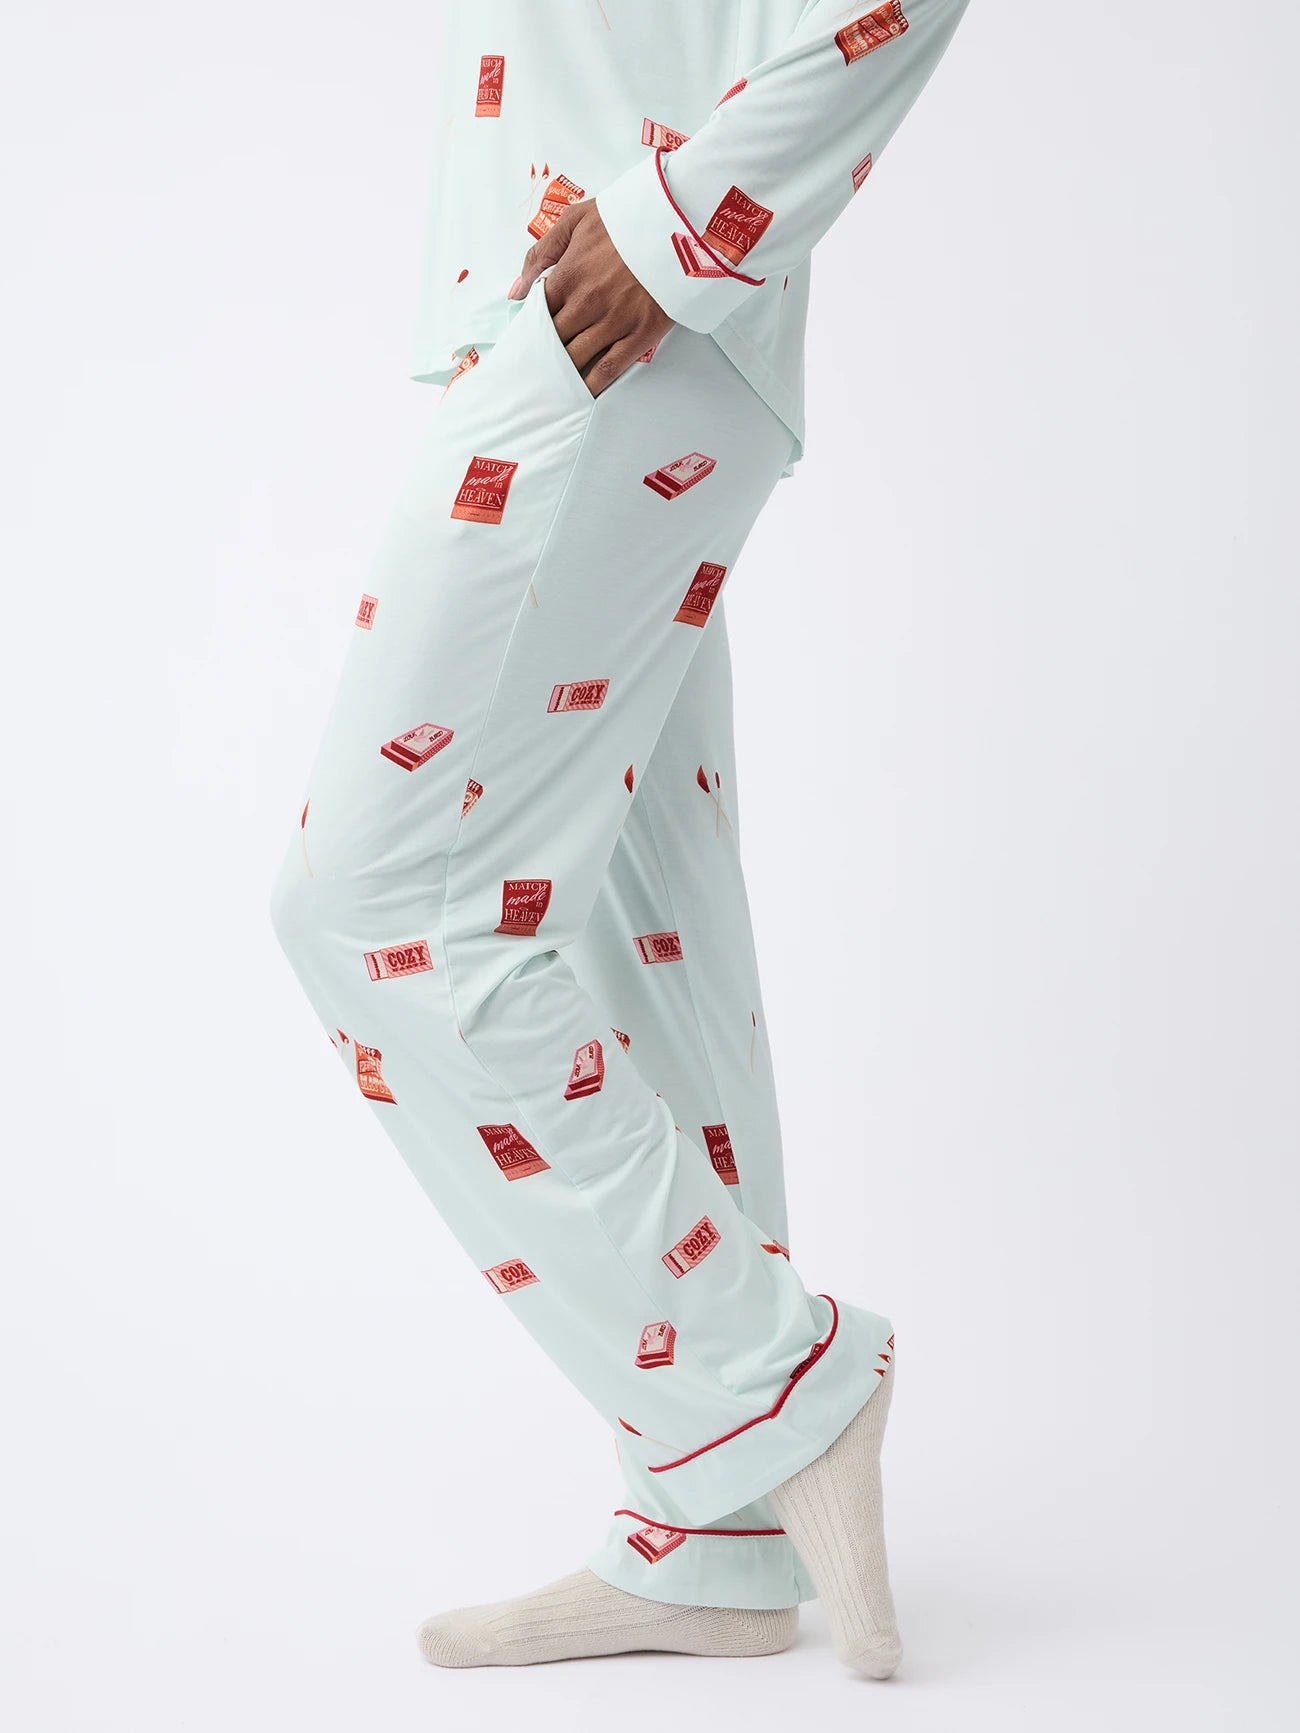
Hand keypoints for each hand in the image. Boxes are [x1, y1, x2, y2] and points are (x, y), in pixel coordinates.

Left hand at [508, 198, 674, 397]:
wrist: (680, 223)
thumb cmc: (629, 218)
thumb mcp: (576, 220)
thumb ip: (541, 254)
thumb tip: (515, 291)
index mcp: (569, 275)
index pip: (537, 313)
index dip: (530, 327)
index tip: (528, 336)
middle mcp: (586, 303)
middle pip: (553, 340)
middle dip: (543, 353)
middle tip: (537, 365)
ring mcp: (613, 322)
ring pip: (576, 358)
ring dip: (563, 372)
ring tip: (553, 383)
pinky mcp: (640, 334)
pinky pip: (609, 368)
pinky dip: (592, 384)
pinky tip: (582, 393)